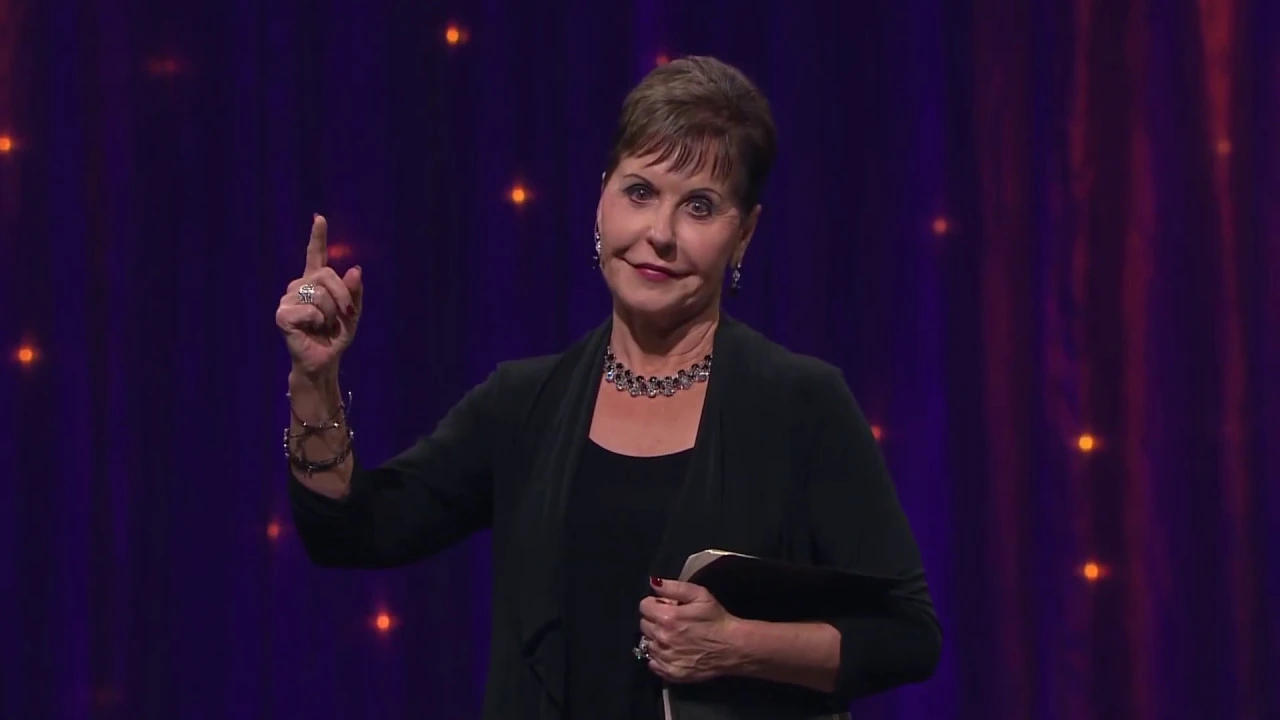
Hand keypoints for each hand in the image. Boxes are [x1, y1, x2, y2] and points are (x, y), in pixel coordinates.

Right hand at [276, 215, 363, 376]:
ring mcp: (288, 299)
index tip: (319, 218)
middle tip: (343, 316)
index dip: (318, 237)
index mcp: (316, 283)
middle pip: (326, 275)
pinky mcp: (282, 314)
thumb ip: (355, 292)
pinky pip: (310, 311)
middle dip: (343, 296)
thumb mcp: (353, 313)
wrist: (324, 360)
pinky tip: (311, 330)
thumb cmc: (336, 336)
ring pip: (320, 295)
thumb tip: (355, 269)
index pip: (316, 255)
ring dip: (330, 314)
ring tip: (323, 325)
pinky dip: (318, 323)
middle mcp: (300, 286)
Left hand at [638, 578, 743, 683]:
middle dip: (654, 620)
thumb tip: (653, 583)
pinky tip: (672, 651)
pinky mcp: (670, 672)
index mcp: (667, 617)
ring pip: (647, 644)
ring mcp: (664, 657)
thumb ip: (674, 587)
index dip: (654, 604)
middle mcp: (662, 638)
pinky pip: (652, 663)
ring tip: (674, 637)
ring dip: (656, 638)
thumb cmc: (716, 619)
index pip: (644, 606)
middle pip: (644, 625)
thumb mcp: (699, 594)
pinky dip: (658, 657)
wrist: (732, 647)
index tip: (666, 606)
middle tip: (672, 621)